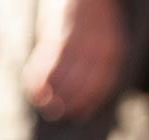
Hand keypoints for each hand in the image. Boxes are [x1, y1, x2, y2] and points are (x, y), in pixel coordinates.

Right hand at [22, 0, 127, 119]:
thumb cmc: (93, 16)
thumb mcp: (106, 38)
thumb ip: (100, 61)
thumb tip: (89, 91)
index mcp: (112, 50)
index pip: (102, 85)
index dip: (90, 103)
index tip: (81, 114)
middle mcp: (96, 49)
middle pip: (80, 88)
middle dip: (69, 104)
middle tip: (60, 113)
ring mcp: (75, 44)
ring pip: (62, 82)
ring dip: (52, 98)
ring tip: (47, 105)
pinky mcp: (56, 39)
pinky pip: (45, 70)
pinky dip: (38, 84)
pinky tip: (36, 91)